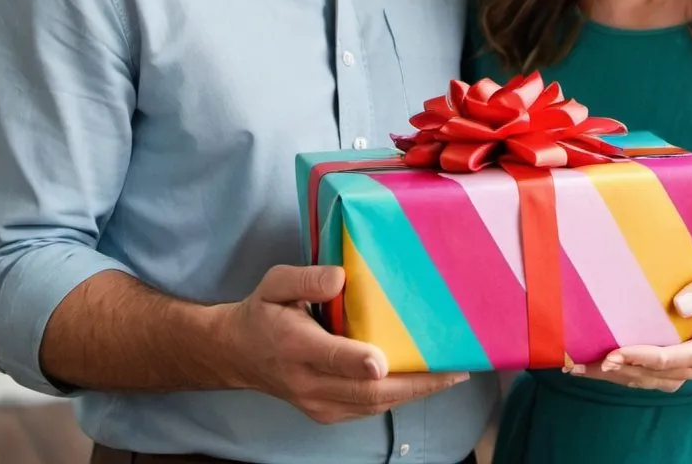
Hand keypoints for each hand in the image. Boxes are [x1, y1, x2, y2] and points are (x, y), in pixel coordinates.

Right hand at [223, 264, 468, 423]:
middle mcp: (308, 382)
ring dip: (415, 392)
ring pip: (373, 405)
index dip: (356, 361)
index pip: (328, 356)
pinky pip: (370, 408)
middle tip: (453, 368)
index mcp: (293, 345)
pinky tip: (427, 380)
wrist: (238, 355)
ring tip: (453, 373)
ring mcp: (319, 403)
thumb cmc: (264, 312)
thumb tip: (340, 278)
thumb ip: (305, 279)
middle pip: (364, 391)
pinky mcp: (328, 412)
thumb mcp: (274, 284)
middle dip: (413, 383)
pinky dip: (401, 397)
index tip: (382, 361)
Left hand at [569, 222, 691, 391]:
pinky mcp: (678, 348)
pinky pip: (653, 369)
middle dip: (627, 371)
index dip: (650, 359)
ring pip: (655, 378)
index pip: (685, 357)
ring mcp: (690, 352)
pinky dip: (626, 370)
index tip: (618, 353)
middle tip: (589, 362)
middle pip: (665, 375)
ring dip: (620, 376)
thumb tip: (681, 306)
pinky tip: (596, 362)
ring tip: (581, 367)